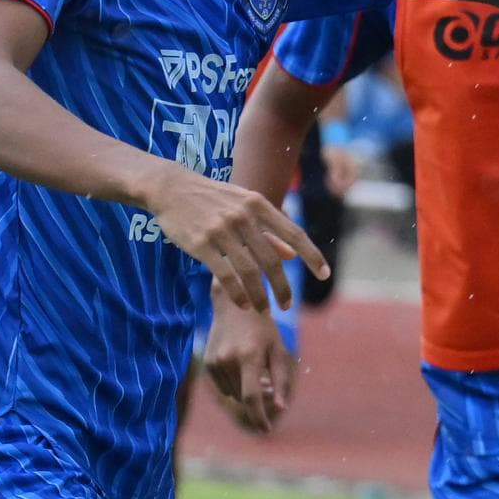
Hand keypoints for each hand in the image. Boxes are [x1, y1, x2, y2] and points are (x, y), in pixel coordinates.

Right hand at [141, 170, 329, 300]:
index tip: (325, 275)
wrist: (172, 188)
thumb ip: (268, 230)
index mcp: (259, 205)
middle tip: (287, 306)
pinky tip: (243, 304)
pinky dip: (237, 293)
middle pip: (272, 260)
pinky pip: (226, 275)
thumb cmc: (213, 199)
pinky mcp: (202, 244)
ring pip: (250, 271)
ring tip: (264, 310)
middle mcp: (244, 216)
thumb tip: (292, 254)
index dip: (312, 256)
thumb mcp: (244, 205)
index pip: (294, 234)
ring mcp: (222, 230)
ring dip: (260, 296)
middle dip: (283, 287)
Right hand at [201, 290, 297, 433]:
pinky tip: (238, 360)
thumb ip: (280, 380)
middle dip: (257, 398)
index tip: (267, 430)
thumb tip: (281, 407)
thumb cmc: (263, 328)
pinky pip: (223, 385)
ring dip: (245, 388)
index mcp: (249, 356)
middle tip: (266, 383)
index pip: (252, 397)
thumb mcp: (277, 350)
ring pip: (233, 392)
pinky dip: (233, 382)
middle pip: (244, 396)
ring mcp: (214, 361)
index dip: (259, 417)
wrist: (235, 304)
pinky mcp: (207, 362)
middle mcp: (228, 360)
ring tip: (252, 364)